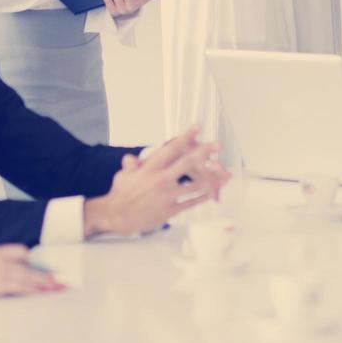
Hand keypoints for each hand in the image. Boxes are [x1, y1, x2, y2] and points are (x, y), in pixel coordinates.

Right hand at [0, 244, 63, 299]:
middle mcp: (2, 261)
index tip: (34, 264)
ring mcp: (1, 275)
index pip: (20, 250)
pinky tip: (39, 293)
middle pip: (28, 266)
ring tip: (54, 287)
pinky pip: (19, 289)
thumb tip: (13, 263)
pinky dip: (31, 291)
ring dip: (42, 283)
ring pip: (27, 278)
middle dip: (43, 273)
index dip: (29, 258)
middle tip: (57, 277)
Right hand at [82, 125, 230, 236]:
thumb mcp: (124, 174)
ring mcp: (166, 195)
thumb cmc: (120, 193)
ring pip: (195, 185)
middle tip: (218, 144)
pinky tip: (213, 193)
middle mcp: (160, 179)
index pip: (171, 148)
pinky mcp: (169, 210)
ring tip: (226, 173)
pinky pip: (191, 202)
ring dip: (212, 178)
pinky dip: (203, 197)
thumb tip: (131, 157)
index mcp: (150, 168)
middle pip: (187, 163)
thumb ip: (131, 164)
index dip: (186, 136)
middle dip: (205, 152)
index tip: (197, 125)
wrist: (116, 217)